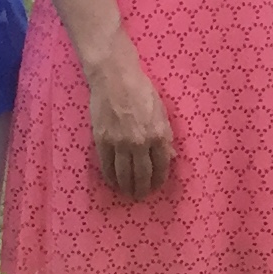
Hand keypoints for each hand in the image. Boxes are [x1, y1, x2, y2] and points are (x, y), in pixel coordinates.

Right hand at [88, 46, 175, 202]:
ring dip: (126, 187)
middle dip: (143, 189)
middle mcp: (140, 142)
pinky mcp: (102, 140)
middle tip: (141, 195)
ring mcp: (119, 143)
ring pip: (123, 174)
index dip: (159, 180)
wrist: (114, 77)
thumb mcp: (161, 111)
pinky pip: (106, 166)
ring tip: (127, 193)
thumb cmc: (141, 90)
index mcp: (158, 134)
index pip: (162, 166)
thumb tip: (170, 157)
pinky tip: (113, 182)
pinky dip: (110, 177)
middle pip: (142, 174)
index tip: (156, 186)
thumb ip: (165, 135)